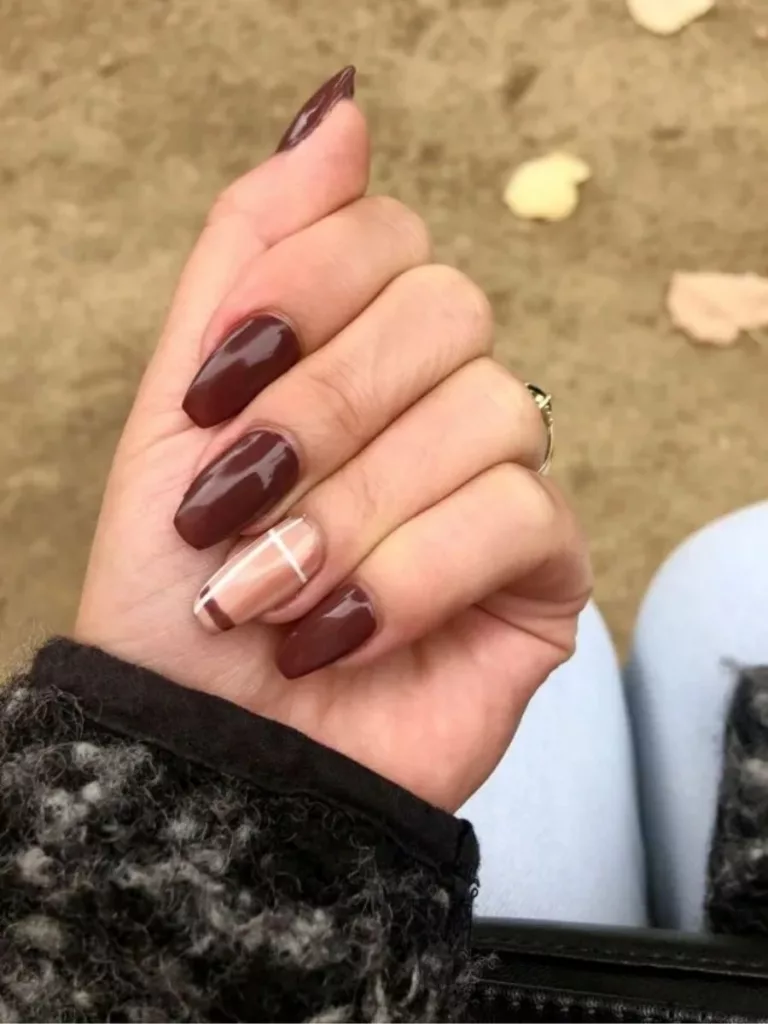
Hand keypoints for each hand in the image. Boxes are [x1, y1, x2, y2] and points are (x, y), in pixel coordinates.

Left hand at [76, 71, 590, 811]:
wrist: (209, 749)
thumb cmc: (178, 588)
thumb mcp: (179, 404)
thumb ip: (253, 248)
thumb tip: (340, 109)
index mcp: (356, 350)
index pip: (385, 233)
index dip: (303, 290)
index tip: (215, 388)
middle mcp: (440, 400)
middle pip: (448, 310)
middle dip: (322, 413)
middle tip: (235, 504)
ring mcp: (501, 480)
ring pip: (492, 408)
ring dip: (354, 510)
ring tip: (271, 594)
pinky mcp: (544, 568)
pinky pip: (521, 512)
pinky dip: (410, 573)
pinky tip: (340, 633)